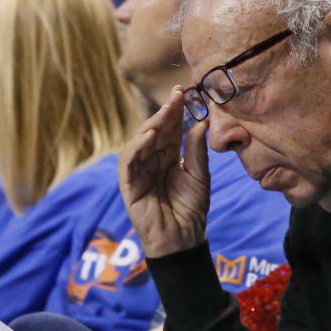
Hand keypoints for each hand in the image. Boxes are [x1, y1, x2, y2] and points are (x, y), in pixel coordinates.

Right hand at [118, 86, 210, 257]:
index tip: (183, 92)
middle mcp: (152, 160)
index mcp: (169, 156)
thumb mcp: (199, 175)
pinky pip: (128, 161)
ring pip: (139, 141)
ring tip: (165, 113)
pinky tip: (150, 136)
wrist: (183, 238)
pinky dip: (137, 146)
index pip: (170, 128)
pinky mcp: (129, 184)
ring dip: (151, 125)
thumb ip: (197, 150)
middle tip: (176, 96)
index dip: (175, 111)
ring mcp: (138, 171)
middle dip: (164, 112)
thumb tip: (202, 121)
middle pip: (154, 130)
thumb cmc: (191, 209)